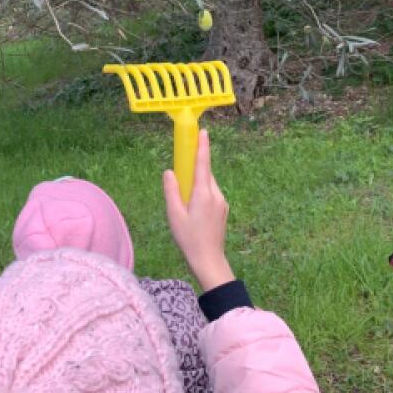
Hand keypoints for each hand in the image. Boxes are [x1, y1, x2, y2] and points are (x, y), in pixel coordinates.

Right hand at [163, 130, 234, 291]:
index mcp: (204, 194)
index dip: (202, 146)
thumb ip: (171, 191)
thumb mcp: (174, 215)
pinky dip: (201, 193)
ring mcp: (222, 203)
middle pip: (205, 173)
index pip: (203, 164)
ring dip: (197, 183)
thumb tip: (169, 172)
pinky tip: (192, 208)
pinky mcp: (223, 210)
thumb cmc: (189, 239)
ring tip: (184, 200)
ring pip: (208, 184)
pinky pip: (211, 194)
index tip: (203, 132)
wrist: (209, 260)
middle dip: (194, 168)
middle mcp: (216, 195)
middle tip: (181, 170)